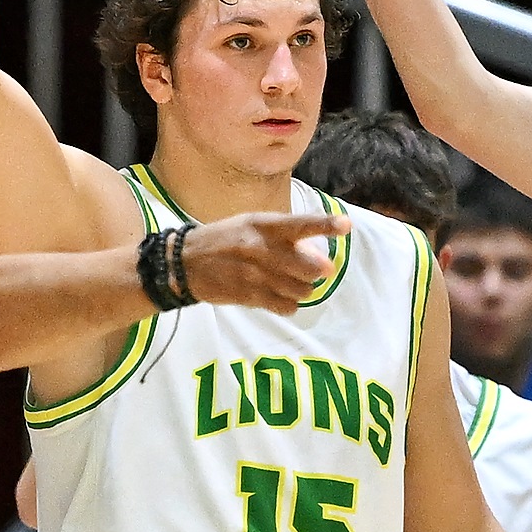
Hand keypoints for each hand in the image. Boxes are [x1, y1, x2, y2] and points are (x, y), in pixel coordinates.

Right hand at [180, 211, 334, 311]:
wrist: (186, 262)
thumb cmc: (224, 240)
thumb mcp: (250, 225)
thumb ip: (282, 235)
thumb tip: (317, 252)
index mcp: (264, 225)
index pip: (301, 224)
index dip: (326, 225)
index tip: (346, 225)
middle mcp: (263, 248)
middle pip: (310, 266)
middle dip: (317, 270)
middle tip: (313, 269)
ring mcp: (257, 274)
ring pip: (302, 289)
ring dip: (303, 289)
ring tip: (289, 282)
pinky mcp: (251, 296)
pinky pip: (286, 306)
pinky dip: (289, 304)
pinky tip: (280, 297)